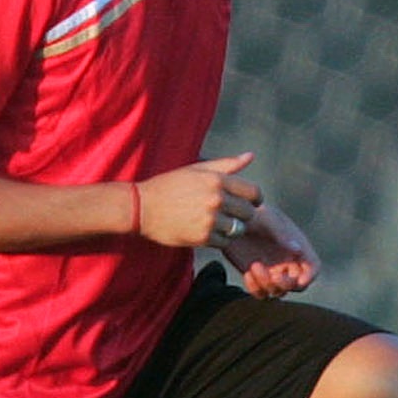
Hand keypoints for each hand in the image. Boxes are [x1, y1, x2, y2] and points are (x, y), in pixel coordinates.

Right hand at [137, 153, 261, 249]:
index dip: (255, 199)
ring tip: (217, 223)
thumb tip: (251, 156)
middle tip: (230, 214)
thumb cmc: (169, 186)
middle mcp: (216, 199)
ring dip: (232, 228)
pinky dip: (219, 239)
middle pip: (249, 213)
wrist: (141, 208)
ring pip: (239, 229)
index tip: (250, 203)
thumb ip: (227, 164)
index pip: (254, 192)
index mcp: (217, 180)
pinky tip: (207, 232)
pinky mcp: (202, 237)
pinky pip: (225, 242)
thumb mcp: (196, 170)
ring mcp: (210, 219)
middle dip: (243, 214)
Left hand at [225, 201, 318, 297]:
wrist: (231, 219)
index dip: (310, 276)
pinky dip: (255, 288)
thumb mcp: (268, 219)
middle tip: (273, 277)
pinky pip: (260, 293)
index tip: (299, 281)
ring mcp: (272, 272)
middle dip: (286, 284)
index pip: (313, 267)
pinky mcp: (256, 277)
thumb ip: (282, 234)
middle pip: (297, 285)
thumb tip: (298, 250)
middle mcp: (288, 262)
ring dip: (268, 285)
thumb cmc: (254, 214)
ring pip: (278, 292)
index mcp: (297, 247)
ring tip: (254, 267)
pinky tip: (247, 273)